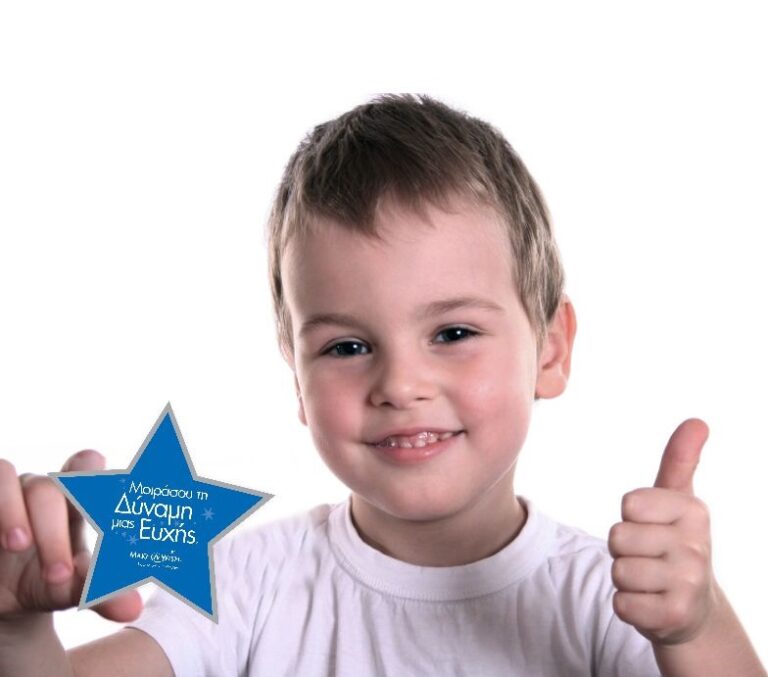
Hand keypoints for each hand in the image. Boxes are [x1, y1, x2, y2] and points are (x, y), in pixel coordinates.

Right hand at [0, 450, 141, 622]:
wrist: (3, 603)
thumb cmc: (48, 581)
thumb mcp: (72, 590)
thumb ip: (103, 594)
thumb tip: (133, 609)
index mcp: (74, 499)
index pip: (86, 464)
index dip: (91, 470)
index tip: (102, 498)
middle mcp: (38, 489)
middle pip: (50, 488)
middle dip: (54, 533)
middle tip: (59, 575)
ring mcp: (4, 495)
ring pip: (8, 478)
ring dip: (14, 510)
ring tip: (19, 544)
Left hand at [608, 418, 719, 645]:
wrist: (694, 609)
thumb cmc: (675, 544)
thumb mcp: (678, 500)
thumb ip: (680, 460)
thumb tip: (697, 421)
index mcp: (694, 511)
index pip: (629, 505)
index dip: (630, 518)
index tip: (651, 528)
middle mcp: (697, 546)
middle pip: (618, 538)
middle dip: (624, 550)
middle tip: (649, 558)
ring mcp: (688, 583)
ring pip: (618, 571)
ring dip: (625, 579)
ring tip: (650, 580)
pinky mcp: (674, 617)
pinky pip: (621, 604)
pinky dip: (628, 606)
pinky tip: (650, 604)